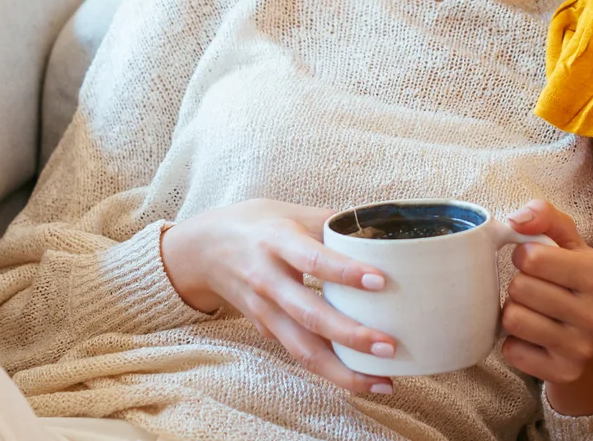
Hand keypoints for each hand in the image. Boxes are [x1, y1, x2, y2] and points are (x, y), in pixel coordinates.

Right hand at [160, 199, 396, 394]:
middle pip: (310, 316)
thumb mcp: (290, 211)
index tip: (380, 281)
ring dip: (344, 371)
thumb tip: (379, 231)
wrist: (203, 250)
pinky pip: (300, 354)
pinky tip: (362, 378)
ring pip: (303, 350)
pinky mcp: (265, 331)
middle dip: (351, 336)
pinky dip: (331, 369)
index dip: (344, 272)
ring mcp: (264, 311)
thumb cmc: (256, 224)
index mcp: (277, 241)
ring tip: (383, 381)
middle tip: (389, 347)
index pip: (312, 260)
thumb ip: (331, 222)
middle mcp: (268, 280)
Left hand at [501, 200, 592, 412]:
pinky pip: (512, 351)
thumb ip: (545, 216)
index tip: (535, 262)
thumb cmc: (572, 279)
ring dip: (514, 312)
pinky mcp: (564, 373)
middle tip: (536, 290)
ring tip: (534, 311)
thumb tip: (515, 220)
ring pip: (513, 319)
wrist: (592, 339)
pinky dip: (515, 342)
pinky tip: (534, 337)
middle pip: (519, 288)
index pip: (531, 256)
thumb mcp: (567, 242)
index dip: (524, 255)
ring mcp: (583, 348)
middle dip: (519, 285)